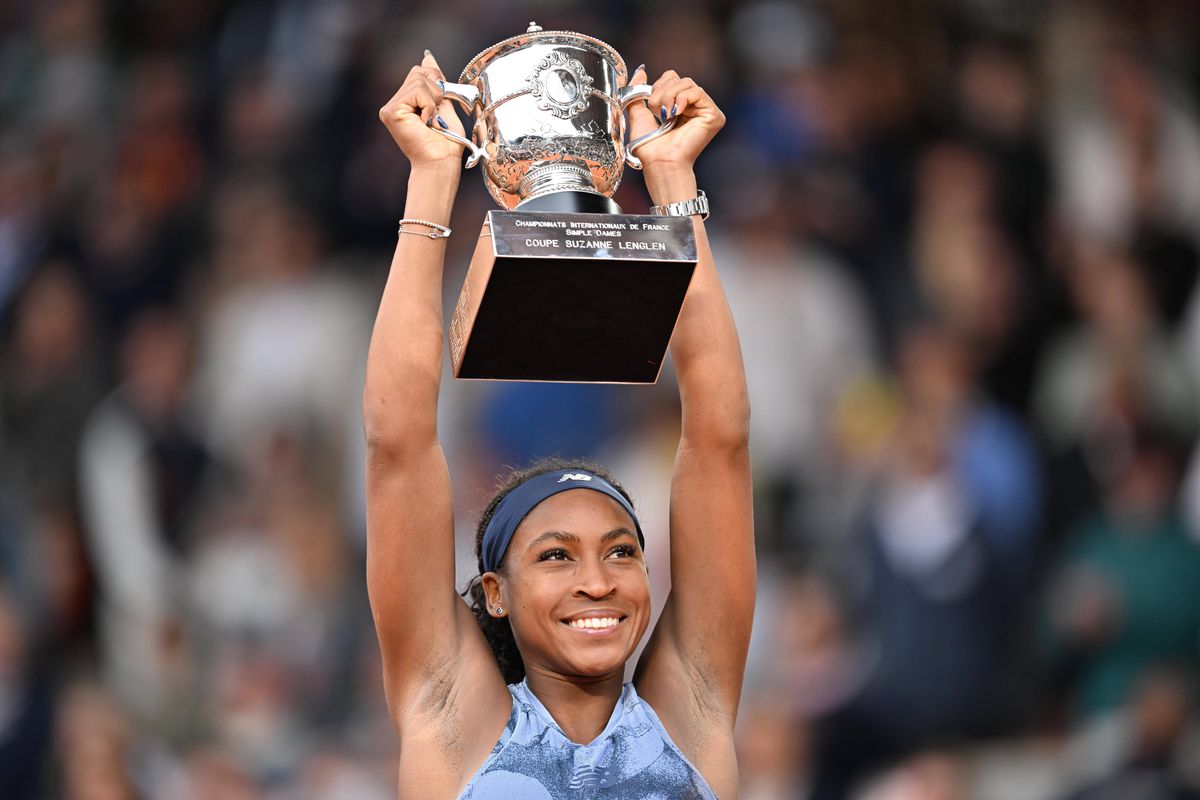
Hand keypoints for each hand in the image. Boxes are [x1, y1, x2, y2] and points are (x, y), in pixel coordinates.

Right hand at [379, 51, 466, 170]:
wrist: (441, 162)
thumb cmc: (445, 142)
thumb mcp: (443, 105)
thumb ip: (435, 83)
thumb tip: (427, 55)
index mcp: (406, 101)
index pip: (419, 72)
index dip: (436, 81)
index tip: (441, 101)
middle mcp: (394, 103)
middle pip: (418, 72)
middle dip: (435, 90)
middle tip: (436, 115)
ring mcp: (390, 107)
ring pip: (417, 80)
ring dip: (433, 99)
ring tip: (431, 120)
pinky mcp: (391, 111)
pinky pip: (416, 91)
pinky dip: (428, 105)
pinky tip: (425, 122)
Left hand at [626, 68, 724, 175]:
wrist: (659, 160)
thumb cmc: (650, 145)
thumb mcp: (639, 112)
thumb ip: (637, 91)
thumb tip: (641, 70)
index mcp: (680, 106)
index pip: (673, 78)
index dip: (659, 86)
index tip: (652, 105)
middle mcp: (695, 108)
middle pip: (680, 79)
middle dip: (663, 91)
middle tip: (658, 111)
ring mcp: (706, 112)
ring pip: (687, 83)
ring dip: (670, 96)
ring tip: (666, 114)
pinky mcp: (714, 116)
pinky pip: (697, 92)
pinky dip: (682, 99)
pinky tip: (676, 113)